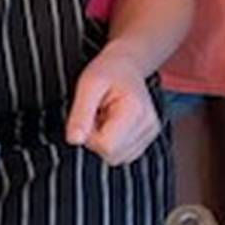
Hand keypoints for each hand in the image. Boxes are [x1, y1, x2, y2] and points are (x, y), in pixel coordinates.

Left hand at [66, 48, 160, 166]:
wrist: (127, 65)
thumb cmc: (108, 71)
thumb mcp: (88, 85)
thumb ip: (80, 114)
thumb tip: (74, 141)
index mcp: (136, 110)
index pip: (107, 146)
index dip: (90, 136)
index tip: (91, 115)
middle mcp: (149, 125)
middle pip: (112, 155)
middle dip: (97, 140)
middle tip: (97, 115)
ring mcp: (150, 133)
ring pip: (118, 159)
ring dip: (104, 142)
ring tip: (105, 118)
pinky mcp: (147, 138)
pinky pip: (123, 156)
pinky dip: (113, 144)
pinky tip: (112, 125)